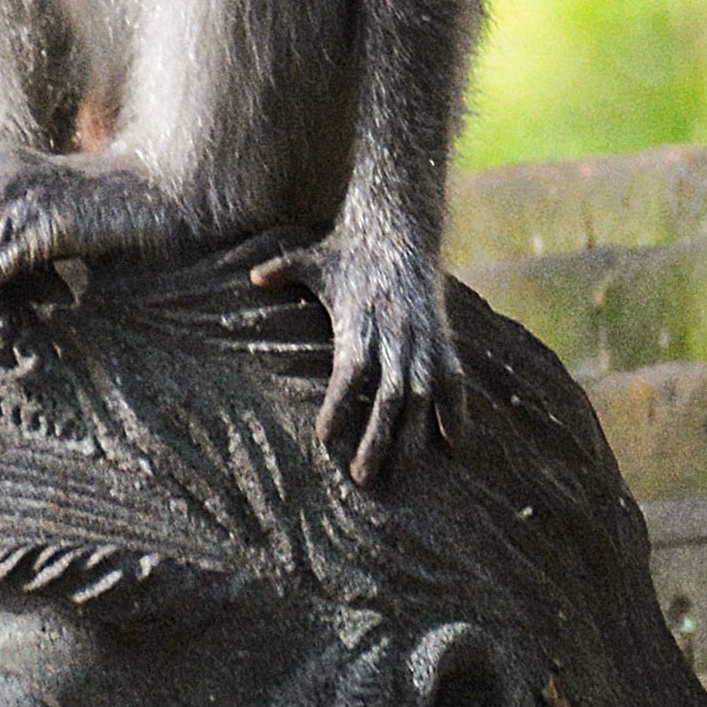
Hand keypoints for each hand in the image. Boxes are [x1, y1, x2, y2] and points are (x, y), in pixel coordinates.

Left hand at [254, 230, 455, 484]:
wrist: (399, 227)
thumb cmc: (347, 251)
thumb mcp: (311, 259)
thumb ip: (281, 270)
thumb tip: (251, 278)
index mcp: (359, 323)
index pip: (350, 372)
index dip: (339, 403)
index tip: (324, 436)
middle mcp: (394, 337)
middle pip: (388, 397)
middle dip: (377, 440)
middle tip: (362, 480)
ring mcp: (421, 341)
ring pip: (421, 399)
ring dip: (413, 440)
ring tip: (400, 478)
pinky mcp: (442, 339)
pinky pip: (453, 381)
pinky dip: (455, 412)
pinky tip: (454, 446)